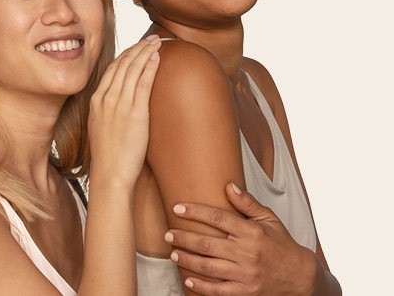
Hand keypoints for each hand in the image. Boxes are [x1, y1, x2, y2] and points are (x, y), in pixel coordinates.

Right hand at [87, 35, 161, 183]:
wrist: (110, 174)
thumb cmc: (108, 156)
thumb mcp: (101, 128)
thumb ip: (109, 112)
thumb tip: (120, 106)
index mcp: (96, 101)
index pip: (110, 70)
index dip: (125, 56)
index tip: (136, 48)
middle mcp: (105, 99)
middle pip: (122, 65)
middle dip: (137, 48)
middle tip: (150, 38)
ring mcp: (119, 105)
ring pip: (132, 69)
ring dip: (145, 52)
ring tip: (157, 42)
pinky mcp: (135, 113)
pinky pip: (143, 83)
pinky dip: (150, 67)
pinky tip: (157, 58)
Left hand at [166, 183, 318, 295]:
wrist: (301, 276)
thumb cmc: (282, 245)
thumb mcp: (270, 220)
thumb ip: (248, 204)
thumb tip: (228, 185)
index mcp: (252, 232)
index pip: (217, 218)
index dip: (195, 211)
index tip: (178, 208)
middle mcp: (247, 253)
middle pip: (206, 243)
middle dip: (183, 238)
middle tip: (169, 234)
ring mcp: (246, 274)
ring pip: (207, 266)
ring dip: (187, 260)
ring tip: (173, 254)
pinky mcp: (245, 292)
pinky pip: (218, 290)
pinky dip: (201, 286)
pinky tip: (188, 279)